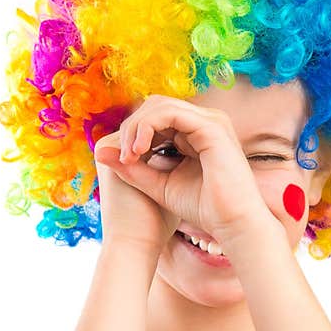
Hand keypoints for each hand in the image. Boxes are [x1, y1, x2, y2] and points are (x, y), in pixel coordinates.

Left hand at [94, 95, 271, 247]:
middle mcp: (204, 122)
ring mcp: (210, 121)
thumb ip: (133, 167)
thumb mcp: (159, 184)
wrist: (232, 224)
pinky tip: (138, 149)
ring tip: (129, 155)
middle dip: (132, 127)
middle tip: (122, 157)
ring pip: (159, 106)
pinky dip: (148, 127)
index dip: (134, 133)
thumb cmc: (203, 209)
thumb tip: (99, 151)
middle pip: (155, 106)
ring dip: (136, 127)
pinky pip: (170, 113)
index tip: (122, 161)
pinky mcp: (212, 127)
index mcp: (196, 133)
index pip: (156, 118)